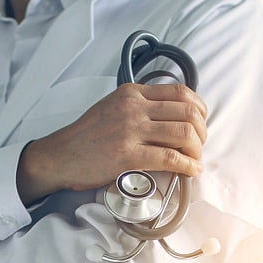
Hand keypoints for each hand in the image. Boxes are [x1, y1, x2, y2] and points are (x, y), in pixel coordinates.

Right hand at [16, 83, 209, 204]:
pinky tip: (192, 170)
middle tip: (199, 145)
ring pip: (183, 133)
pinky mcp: (128, 154)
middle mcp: (133, 107)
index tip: (200, 123)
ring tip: (195, 159)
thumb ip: (141, 106)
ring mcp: (131, 130)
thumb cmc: (88, 135)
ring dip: (197, 149)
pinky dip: (188, 165)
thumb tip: (173, 116)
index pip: (180, 92)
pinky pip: (170, 157)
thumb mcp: (114, 107)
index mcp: (132, 93)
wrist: (60, 156)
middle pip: (188, 112)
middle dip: (202, 131)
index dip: (199, 109)